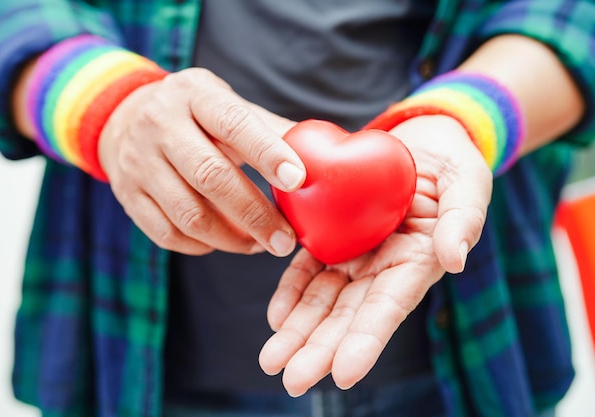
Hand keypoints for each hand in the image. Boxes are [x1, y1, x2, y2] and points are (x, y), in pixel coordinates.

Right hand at [98, 68, 304, 256]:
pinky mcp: (127, 196)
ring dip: (232, 239)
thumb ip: (268, 130)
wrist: (125, 118)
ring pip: (188, 214)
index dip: (267, 153)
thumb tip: (321, 157)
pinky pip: (168, 234)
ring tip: (260, 245)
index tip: (298, 181)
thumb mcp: (226, 105)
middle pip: (210, 176)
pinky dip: (204, 246)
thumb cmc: (196, 115)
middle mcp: (159, 125)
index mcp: (194, 94)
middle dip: (255, 214)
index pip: (233, 123)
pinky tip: (226, 242)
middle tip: (285, 240)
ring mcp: (138, 163)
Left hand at [258, 115, 492, 395]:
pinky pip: (308, 267)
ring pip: (323, 299)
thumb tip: (454, 261)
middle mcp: (383, 268)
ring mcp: (356, 255)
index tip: (343, 374)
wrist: (424, 139)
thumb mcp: (468, 183)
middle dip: (320, 349)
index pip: (389, 308)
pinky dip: (291, 290)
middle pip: (348, 315)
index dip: (366, 341)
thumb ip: (464, 220)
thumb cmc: (453, 163)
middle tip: (291, 379)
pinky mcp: (333, 235)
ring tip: (271, 360)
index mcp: (417, 262)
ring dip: (297, 331)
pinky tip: (275, 316)